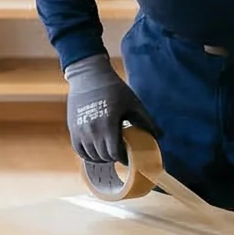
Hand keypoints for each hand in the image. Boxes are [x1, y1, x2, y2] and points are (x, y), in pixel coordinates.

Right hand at [64, 56, 154, 182]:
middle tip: (122, 154)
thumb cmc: (113, 88)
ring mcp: (80, 131)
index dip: (124, 158)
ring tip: (110, 152)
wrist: (88, 76)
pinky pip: (79, 150)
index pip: (115, 153)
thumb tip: (160, 136)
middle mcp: (92, 130)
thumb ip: (146, 121)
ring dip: (102, 157)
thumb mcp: (133, 103)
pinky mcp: (73, 129)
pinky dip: (88, 155)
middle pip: (104, 156)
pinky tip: (96, 152)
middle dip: (114, 157)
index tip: (129, 157)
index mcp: (108, 124)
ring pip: (91, 156)